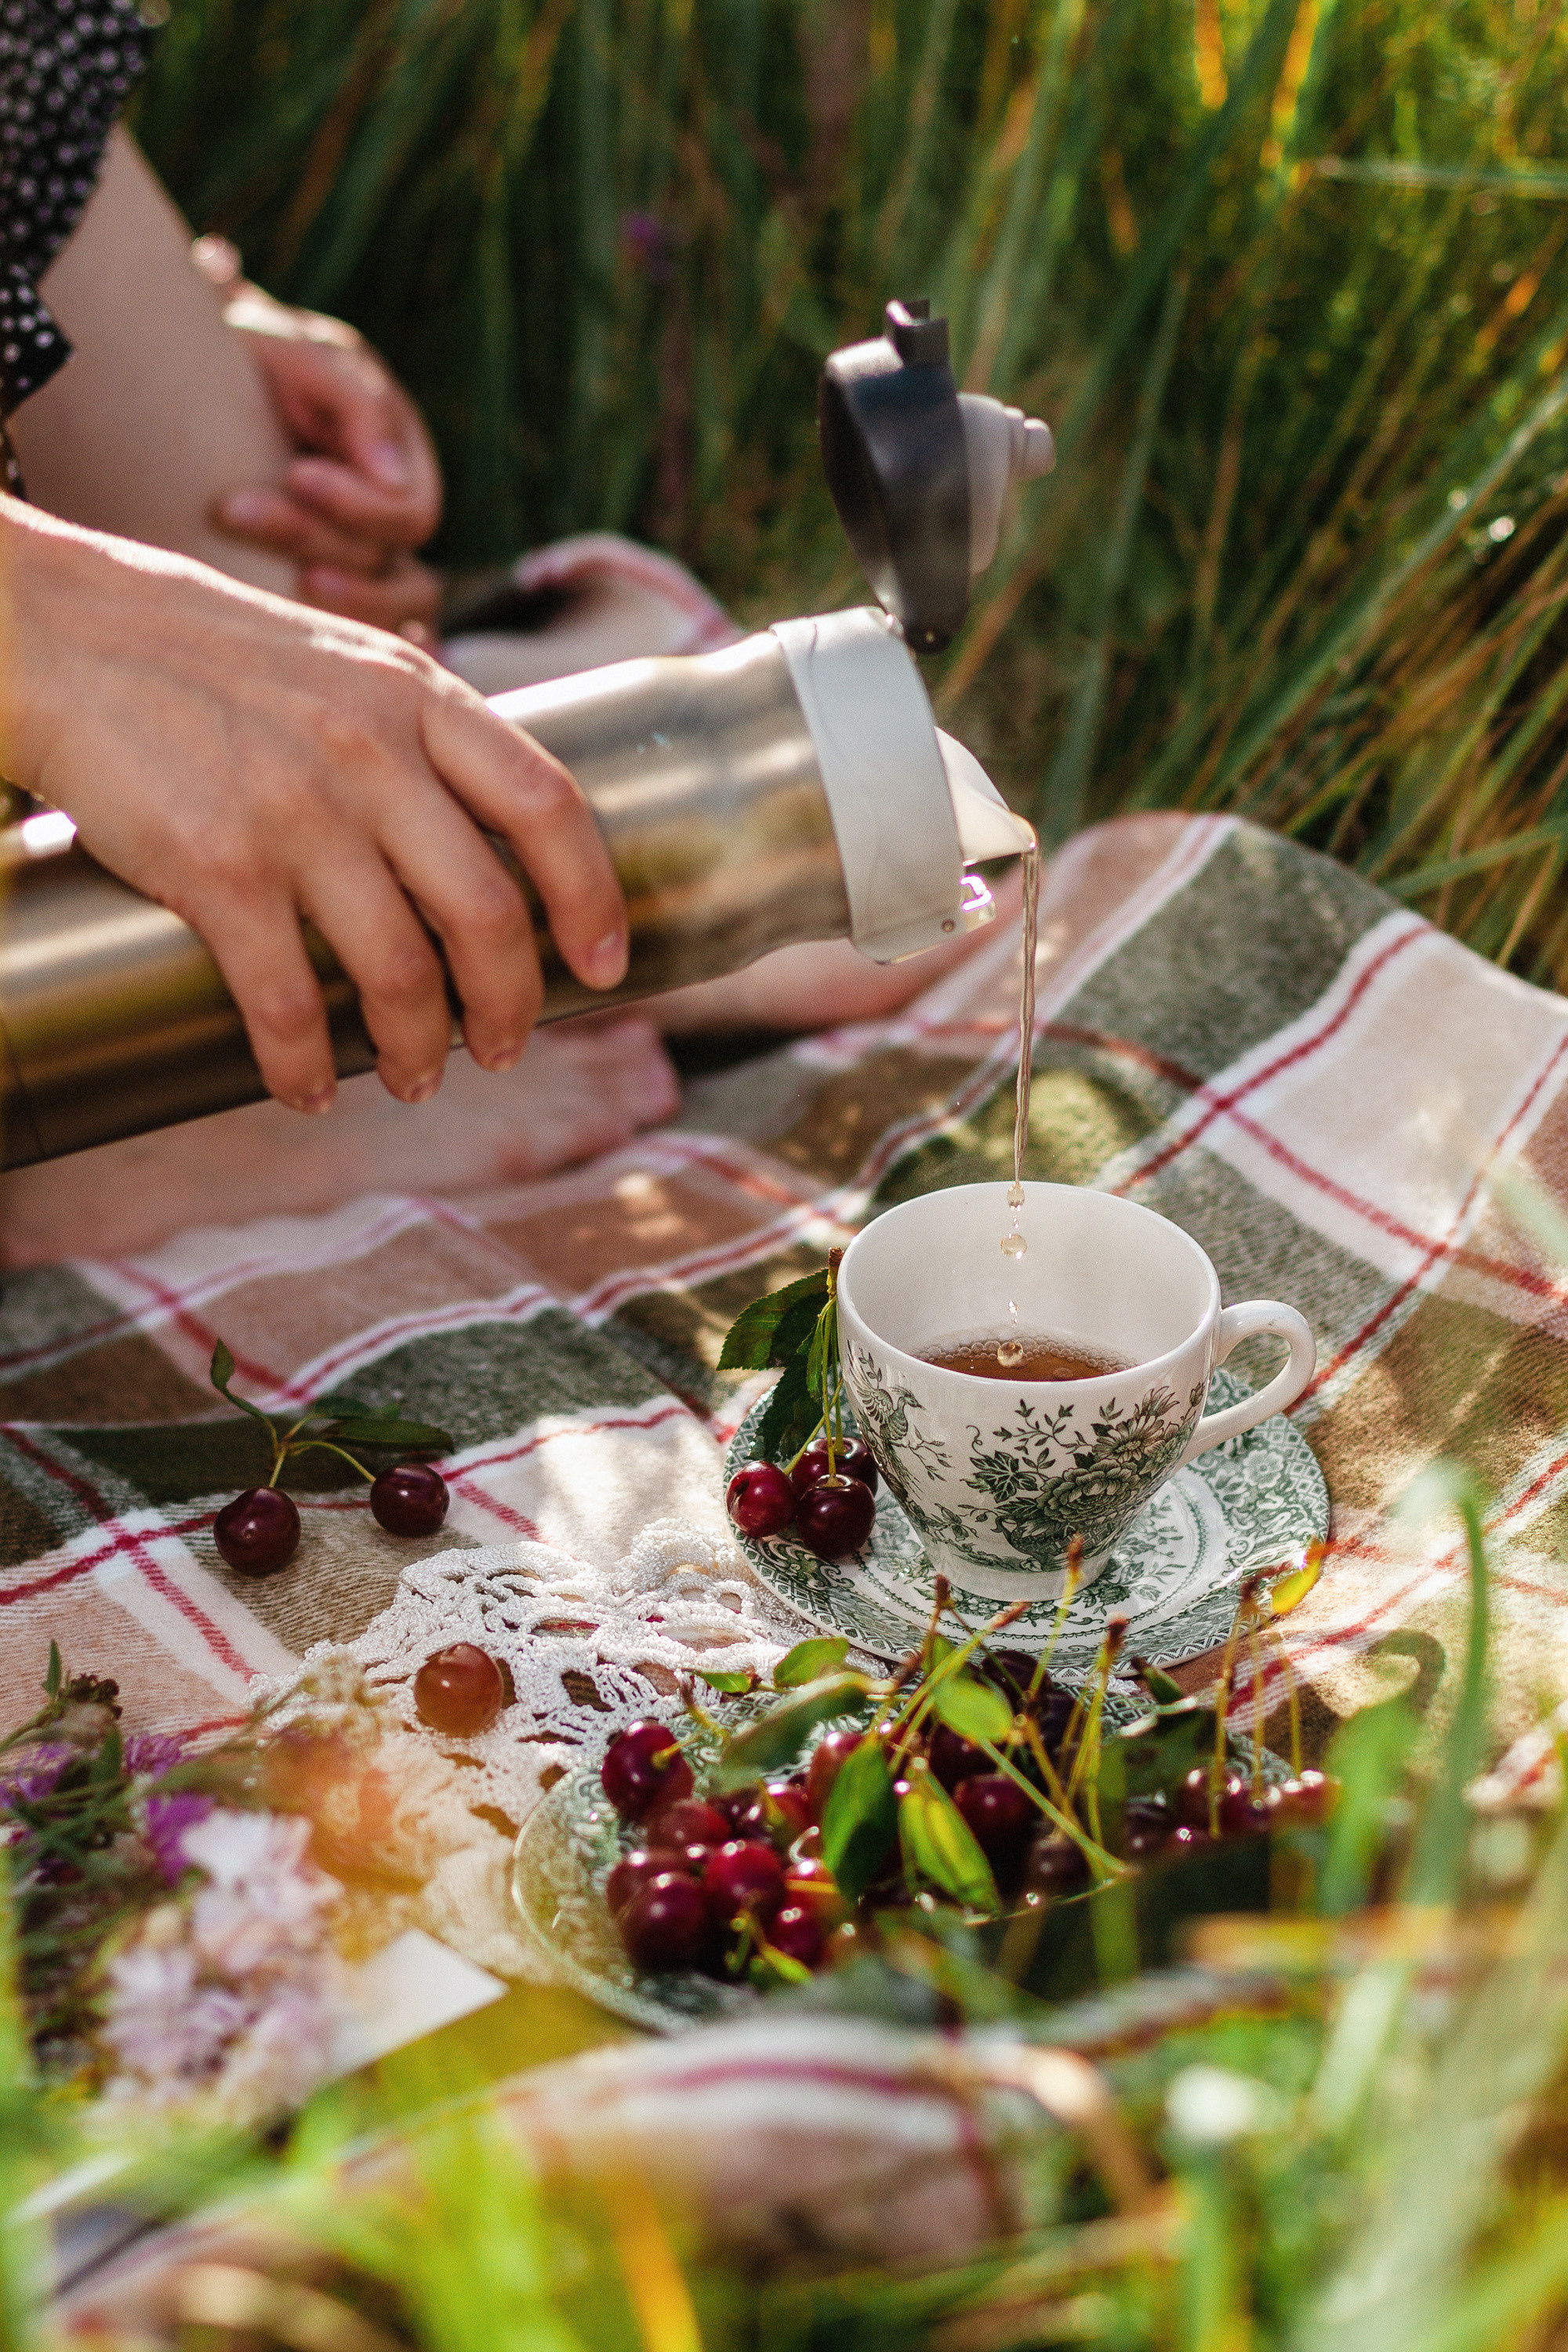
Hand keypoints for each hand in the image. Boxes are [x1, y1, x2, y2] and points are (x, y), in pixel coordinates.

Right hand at [0, 502, 628, 1111]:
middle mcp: (371, 753)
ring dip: (418, 1048)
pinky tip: (305, 1087)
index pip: (549, 807)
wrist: (62, 635)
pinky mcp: (215, 865)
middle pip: (488, 912)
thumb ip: (420, 736)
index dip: (593, 899)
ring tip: (415, 1077)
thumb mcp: (346, 665)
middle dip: (510, 1004)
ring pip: (400, 972)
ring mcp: (295, 812)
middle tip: (504, 1047)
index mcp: (419, 697)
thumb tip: (489, 841)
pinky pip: (285, 1000)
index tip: (603, 965)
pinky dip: (304, 1063)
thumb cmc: (210, 659)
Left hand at [195, 245, 442, 637]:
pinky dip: (344, 643)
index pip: (408, 515)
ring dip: (331, 605)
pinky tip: (301, 646)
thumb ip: (357, 403)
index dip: (359, 506)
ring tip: (267, 583)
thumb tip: (391, 479)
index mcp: (404, 464)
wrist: (209, 379)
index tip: (295, 472)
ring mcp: (368, 565)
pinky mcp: (331, 590)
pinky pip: (362, 637)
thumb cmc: (264, 358)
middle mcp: (394, 524)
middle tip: (232, 508)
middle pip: (390, 568)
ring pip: (385, 615)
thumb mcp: (307, 355)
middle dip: (315, 541)